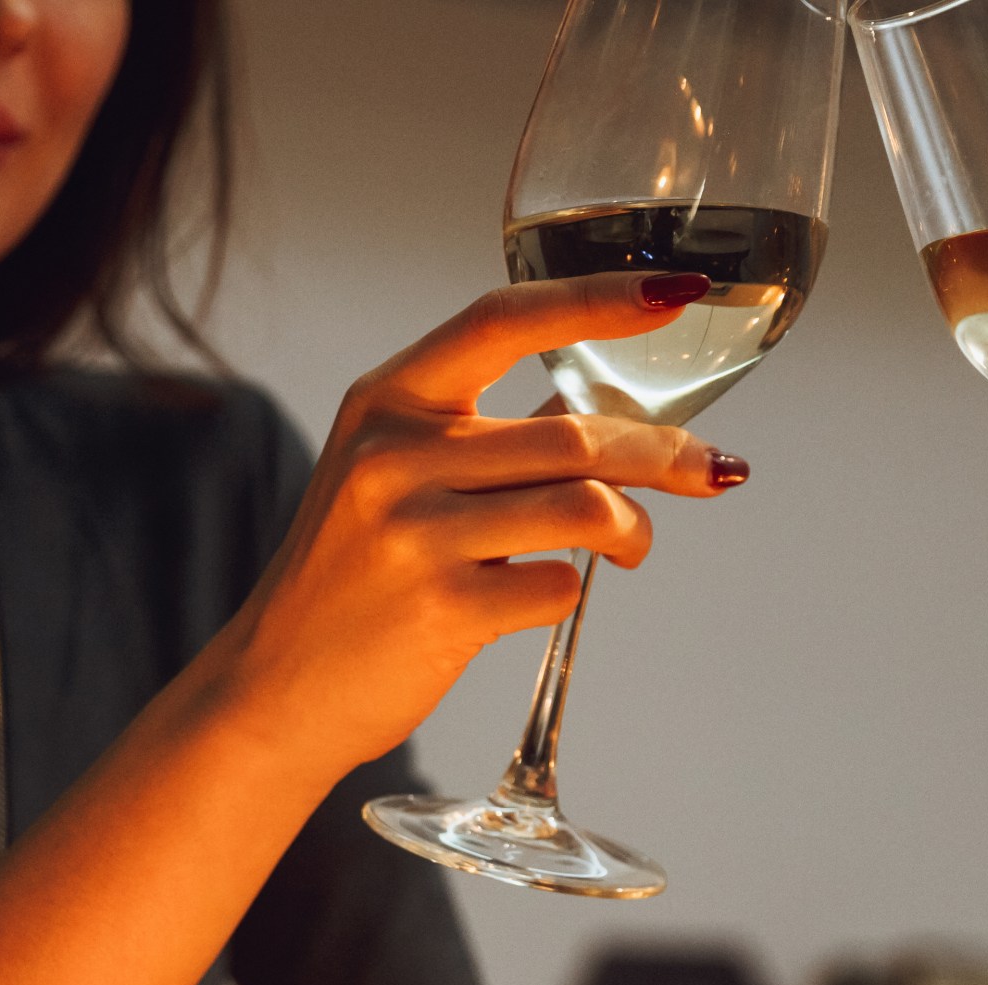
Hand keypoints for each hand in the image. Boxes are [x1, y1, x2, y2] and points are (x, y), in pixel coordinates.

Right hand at [209, 272, 750, 769]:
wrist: (276, 688)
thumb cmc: (354, 579)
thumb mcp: (391, 479)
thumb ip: (480, 439)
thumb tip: (612, 421)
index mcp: (386, 401)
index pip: (504, 320)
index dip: (596, 300)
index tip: (674, 295)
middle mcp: (394, 456)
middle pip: (574, 433)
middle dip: (664, 453)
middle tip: (711, 469)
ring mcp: (414, 533)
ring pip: (584, 508)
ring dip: (633, 529)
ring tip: (630, 547)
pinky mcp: (441, 609)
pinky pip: (558, 586)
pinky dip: (575, 591)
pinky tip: (551, 594)